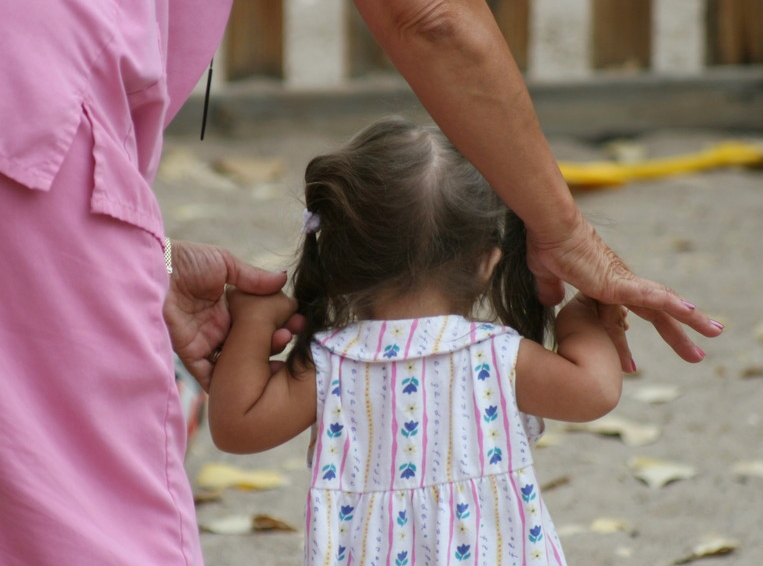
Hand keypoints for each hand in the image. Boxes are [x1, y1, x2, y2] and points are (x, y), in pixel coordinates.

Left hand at [163, 240, 301, 390]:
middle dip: (274, 340)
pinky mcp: (190, 353)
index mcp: (227, 303)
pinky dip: (227, 381)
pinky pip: (209, 374)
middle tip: (292, 336)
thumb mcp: (224, 262)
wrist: (152, 267)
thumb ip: (253, 277)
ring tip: (278, 355)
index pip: (258, 318)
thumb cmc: (185, 260)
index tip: (299, 321)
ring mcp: (205, 340)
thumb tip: (284, 279)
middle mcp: (218, 324)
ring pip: (235, 359)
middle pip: (251, 341)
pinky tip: (251, 379)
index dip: (278, 320)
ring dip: (255, 361)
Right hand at [526, 210, 722, 368]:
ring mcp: (623, 283)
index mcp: (604, 285)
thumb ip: (551, 289)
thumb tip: (551, 300)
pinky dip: (673, 305)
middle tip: (696, 354)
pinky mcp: (620, 284)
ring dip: (690, 321)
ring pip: (664, 305)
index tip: (630, 367)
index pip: (620, 317)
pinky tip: (691, 312)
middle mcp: (621, 284)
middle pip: (655, 313)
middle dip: (676, 334)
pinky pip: (652, 297)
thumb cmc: (547, 247)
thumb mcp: (546, 276)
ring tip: (716, 333)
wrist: (550, 230)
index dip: (624, 342)